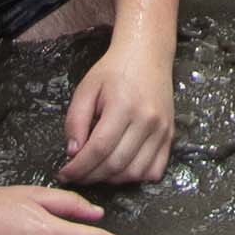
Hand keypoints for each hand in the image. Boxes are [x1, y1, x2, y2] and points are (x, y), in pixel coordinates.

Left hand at [63, 36, 176, 185]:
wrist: (147, 54)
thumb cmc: (114, 70)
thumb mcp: (86, 88)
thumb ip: (75, 120)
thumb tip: (73, 152)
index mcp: (123, 106)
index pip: (98, 149)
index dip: (79, 167)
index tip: (64, 173)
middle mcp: (147, 120)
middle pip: (116, 164)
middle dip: (91, 176)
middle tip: (77, 175)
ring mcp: (162, 130)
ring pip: (135, 172)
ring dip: (112, 180)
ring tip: (96, 172)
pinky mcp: (170, 135)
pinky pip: (155, 170)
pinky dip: (136, 177)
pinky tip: (120, 169)